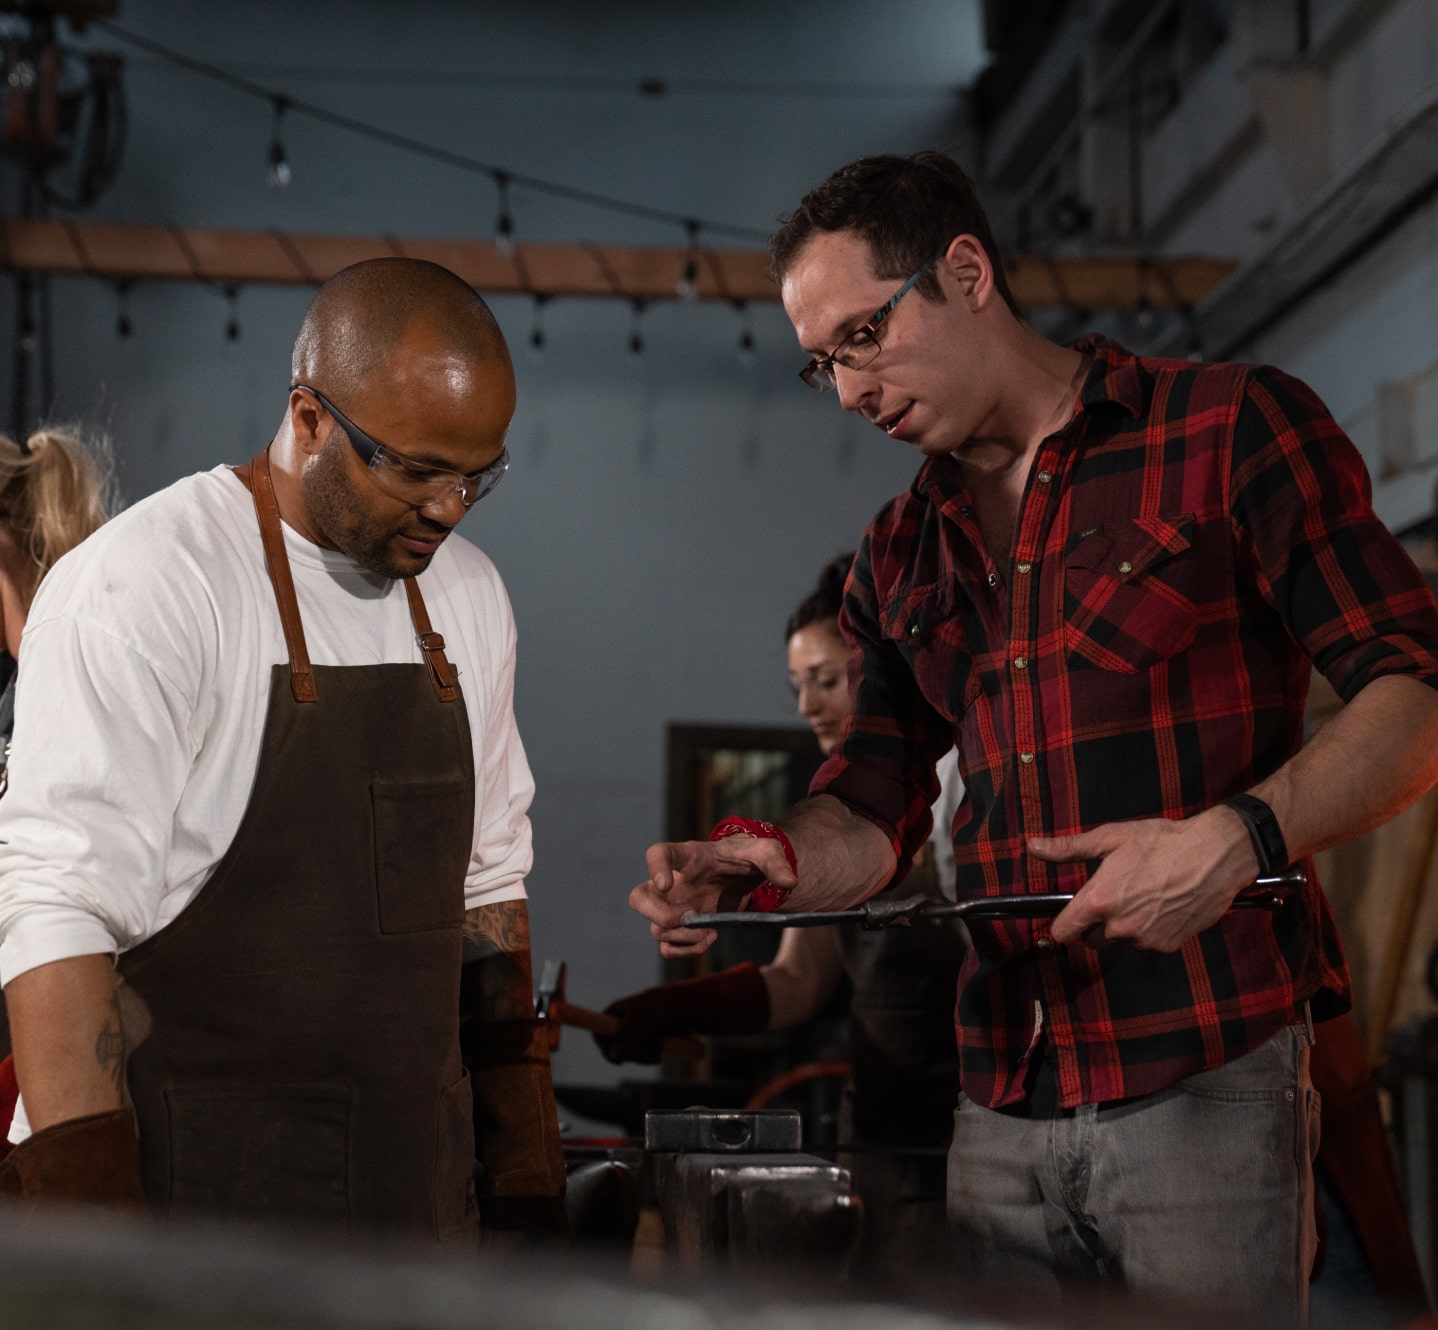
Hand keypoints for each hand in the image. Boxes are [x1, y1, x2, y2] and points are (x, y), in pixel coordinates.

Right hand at [629, 836, 795, 958]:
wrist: (748, 874)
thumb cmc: (750, 857)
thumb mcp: (767, 851)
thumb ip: (776, 862)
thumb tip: (790, 881)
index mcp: (688, 856)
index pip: (658, 854)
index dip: (654, 868)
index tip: (665, 883)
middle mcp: (673, 882)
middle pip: (640, 898)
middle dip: (660, 914)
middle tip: (691, 916)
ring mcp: (675, 906)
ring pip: (654, 927)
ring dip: (680, 937)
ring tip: (709, 931)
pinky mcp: (682, 926)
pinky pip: (667, 946)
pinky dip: (684, 950)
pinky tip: (707, 939)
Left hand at [1029, 806, 1259, 951]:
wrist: (1215, 856)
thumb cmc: (1161, 842)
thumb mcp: (1111, 838)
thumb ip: (1068, 848)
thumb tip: (1032, 846)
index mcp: (1099, 901)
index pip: (1063, 932)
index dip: (1063, 923)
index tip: (1071, 912)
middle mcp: (1119, 928)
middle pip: (1090, 940)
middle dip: (1095, 924)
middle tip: (1113, 896)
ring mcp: (1144, 941)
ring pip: (1118, 943)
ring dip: (1122, 929)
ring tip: (1140, 898)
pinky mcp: (1167, 946)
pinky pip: (1144, 945)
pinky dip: (1147, 932)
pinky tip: (1160, 907)